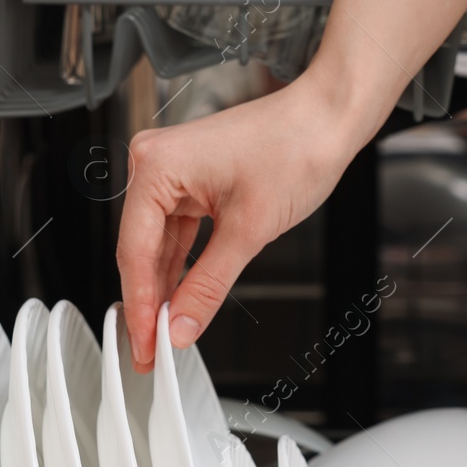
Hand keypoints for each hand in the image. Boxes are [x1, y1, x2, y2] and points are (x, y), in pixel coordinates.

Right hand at [116, 72, 365, 370]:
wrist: (330, 118)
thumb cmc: (296, 147)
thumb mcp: (248, 231)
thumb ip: (208, 285)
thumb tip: (182, 326)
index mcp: (157, 166)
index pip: (136, 250)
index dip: (140, 305)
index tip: (144, 343)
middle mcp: (156, 162)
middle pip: (142, 248)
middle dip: (150, 300)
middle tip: (150, 348)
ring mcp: (175, 170)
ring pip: (160, 243)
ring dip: (165, 286)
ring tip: (165, 331)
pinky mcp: (194, 178)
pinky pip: (179, 231)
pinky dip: (182, 264)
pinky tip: (180, 297)